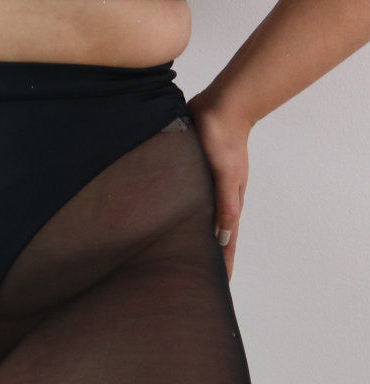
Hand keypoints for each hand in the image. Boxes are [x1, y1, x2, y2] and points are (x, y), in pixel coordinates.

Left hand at [186, 91, 251, 279]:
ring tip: (174, 251)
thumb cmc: (226, 140)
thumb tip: (223, 238)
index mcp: (229, 201)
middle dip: (204, 253)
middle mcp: (216, 195)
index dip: (223, 263)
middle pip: (211, 231)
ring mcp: (204, 182)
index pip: (225, 241)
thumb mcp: (227, 175)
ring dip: (189, 231)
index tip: (217, 289)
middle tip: (190, 277)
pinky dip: (179, 207)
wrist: (221, 106)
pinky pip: (184, 194)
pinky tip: (165, 212)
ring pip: (195, 213)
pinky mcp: (190, 168)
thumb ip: (226, 205)